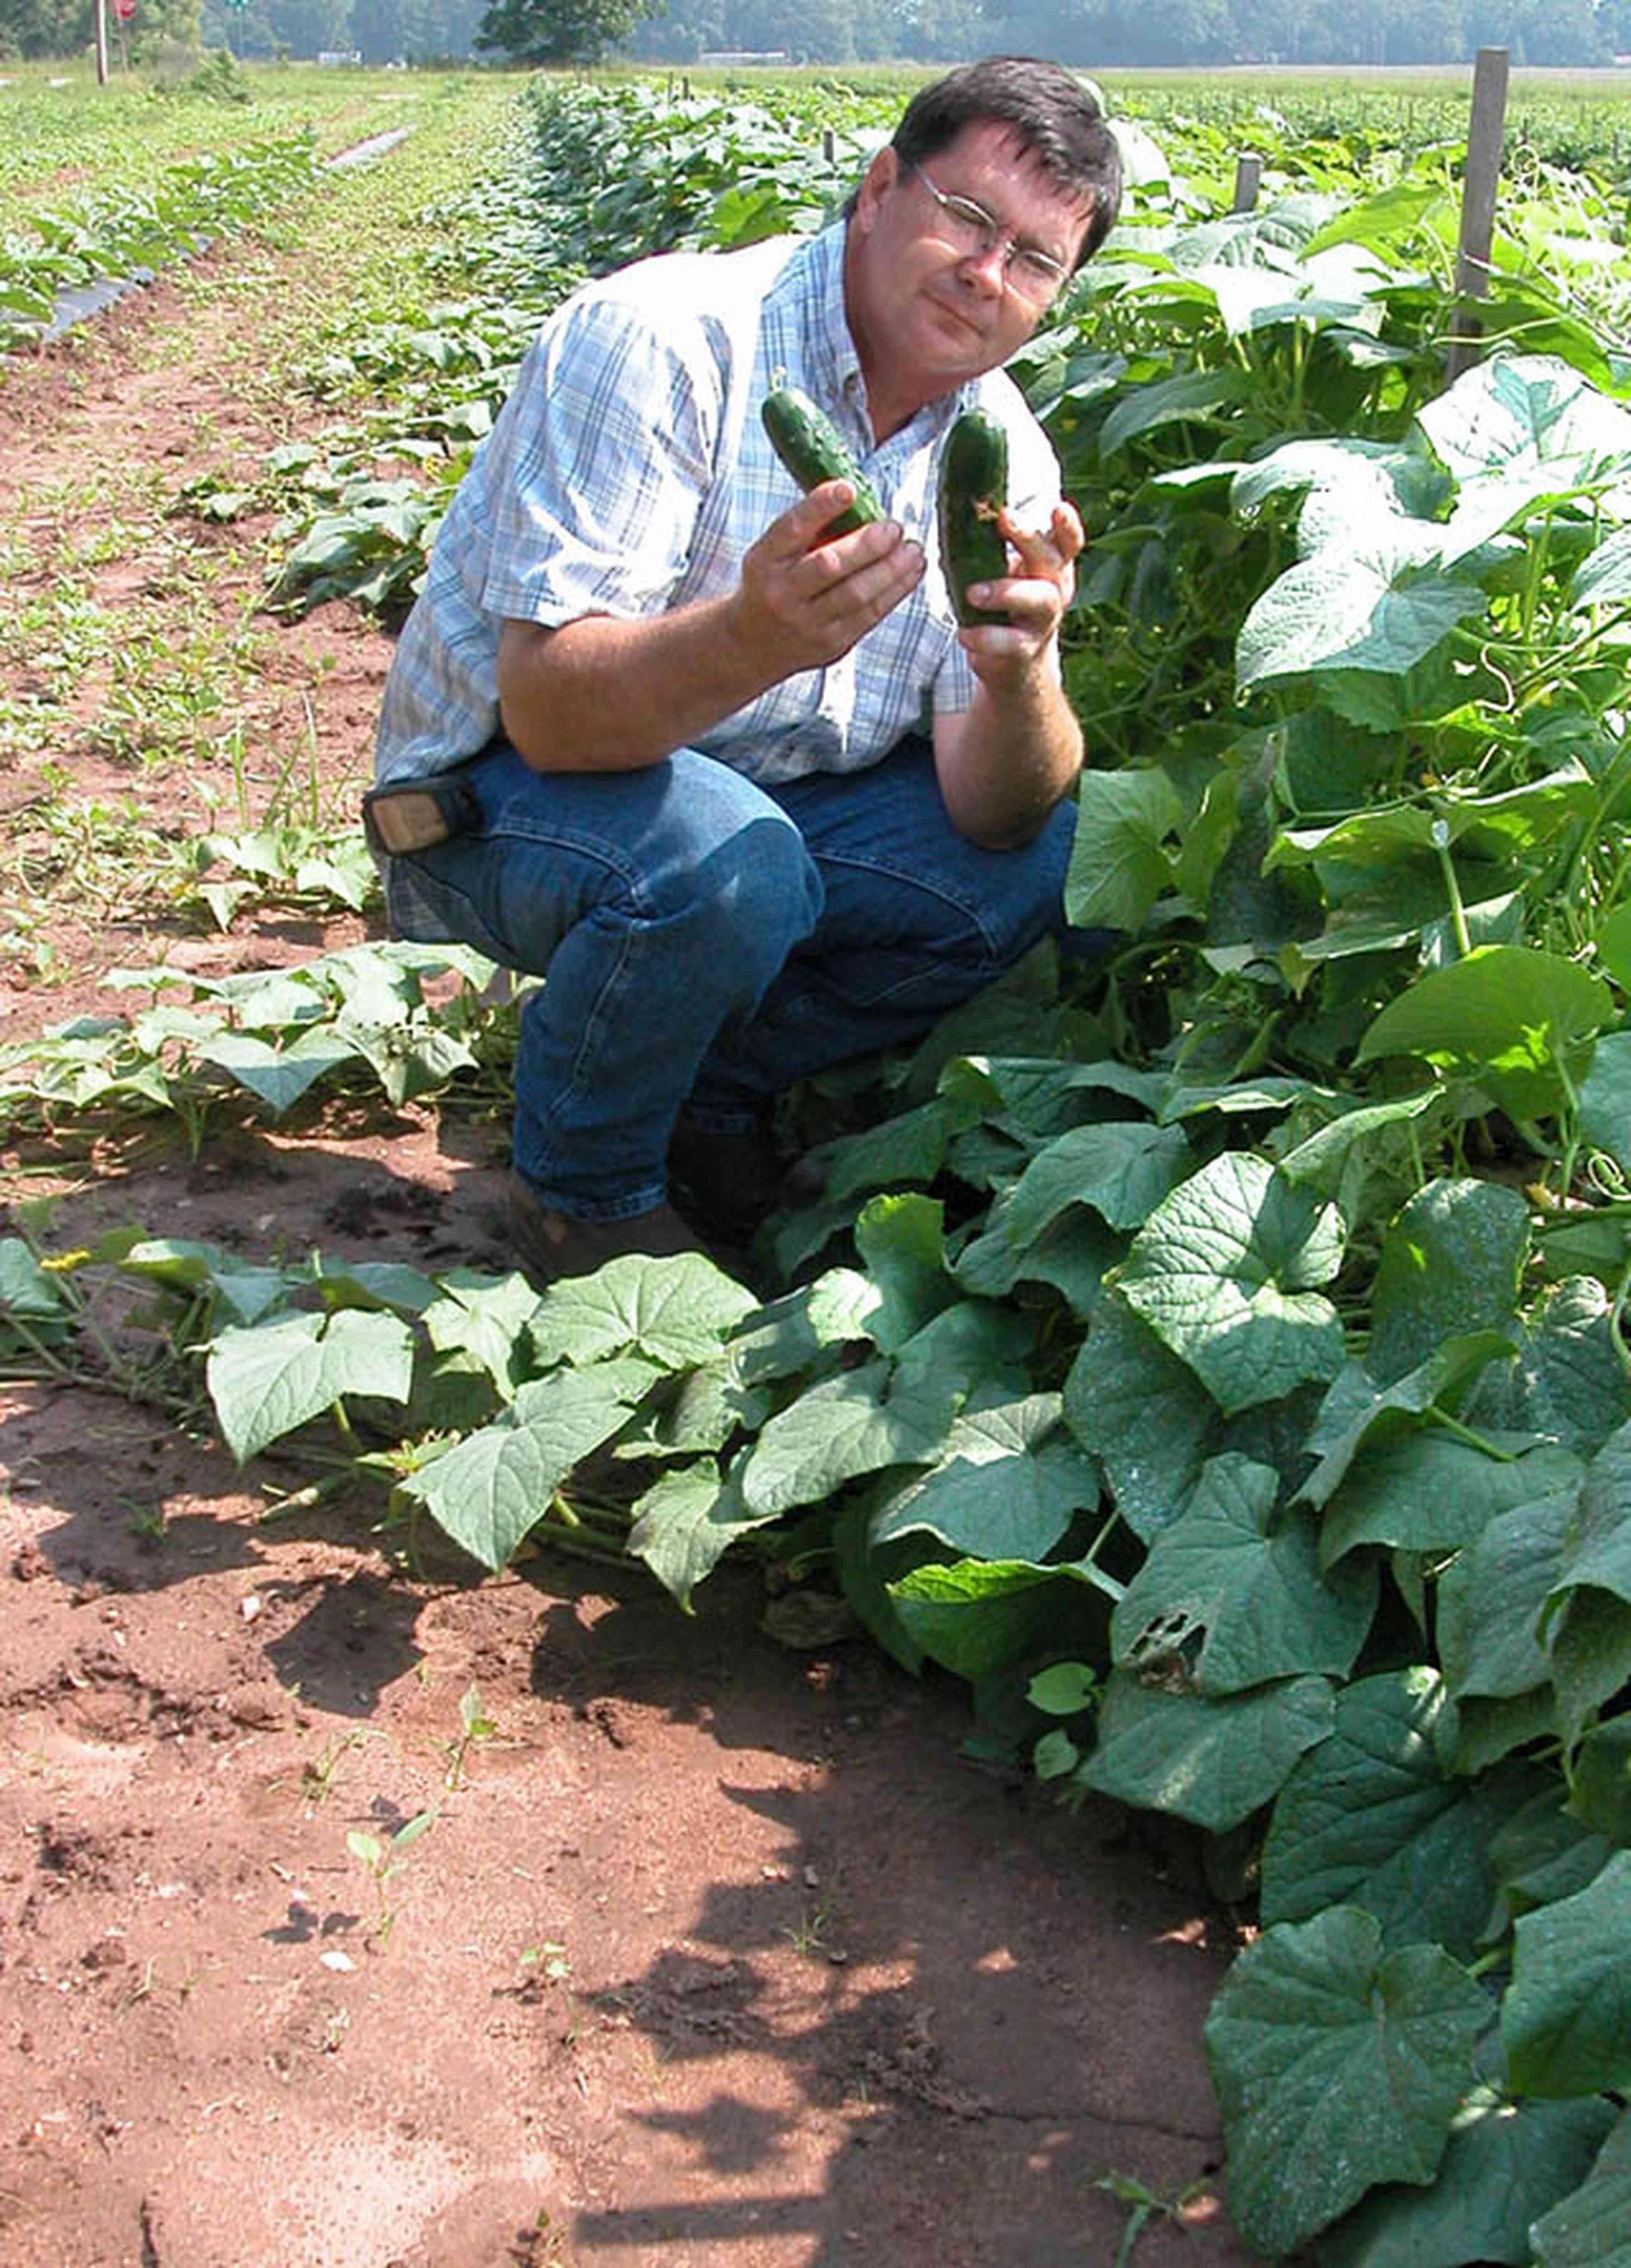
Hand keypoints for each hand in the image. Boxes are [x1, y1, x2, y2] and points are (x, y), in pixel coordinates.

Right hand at [731, 480, 923, 678]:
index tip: (848, 490)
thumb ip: (809, 531)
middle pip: (829, 565)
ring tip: (912, 550)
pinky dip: (895, 591)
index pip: (791, 529)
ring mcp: (806, 622)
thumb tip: (861, 502)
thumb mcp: (773, 554)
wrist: (754, 645)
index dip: (820, 507)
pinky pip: (869, 616)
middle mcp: (781, 593)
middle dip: (867, 544)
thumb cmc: (773, 586)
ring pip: (855, 594)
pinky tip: (911, 573)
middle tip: (893, 528)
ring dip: (890, 569)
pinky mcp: (830, 644)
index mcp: (765, 561)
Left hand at [957, 501, 1082, 692]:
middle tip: (1004, 518)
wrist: (1014, 664)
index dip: (1067, 524)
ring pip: (1039, 600)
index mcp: (1051, 566)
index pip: (1068, 541)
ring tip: (972, 593)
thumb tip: (965, 507)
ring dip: (1005, 591)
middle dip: (1029, 537)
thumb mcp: (1008, 573)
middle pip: (1051, 560)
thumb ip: (998, 546)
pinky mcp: (1026, 650)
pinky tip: (964, 634)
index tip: (1058, 506)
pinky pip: (1010, 642)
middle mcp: (1054, 590)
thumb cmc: (1007, 605)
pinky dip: (985, 637)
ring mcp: (1043, 622)